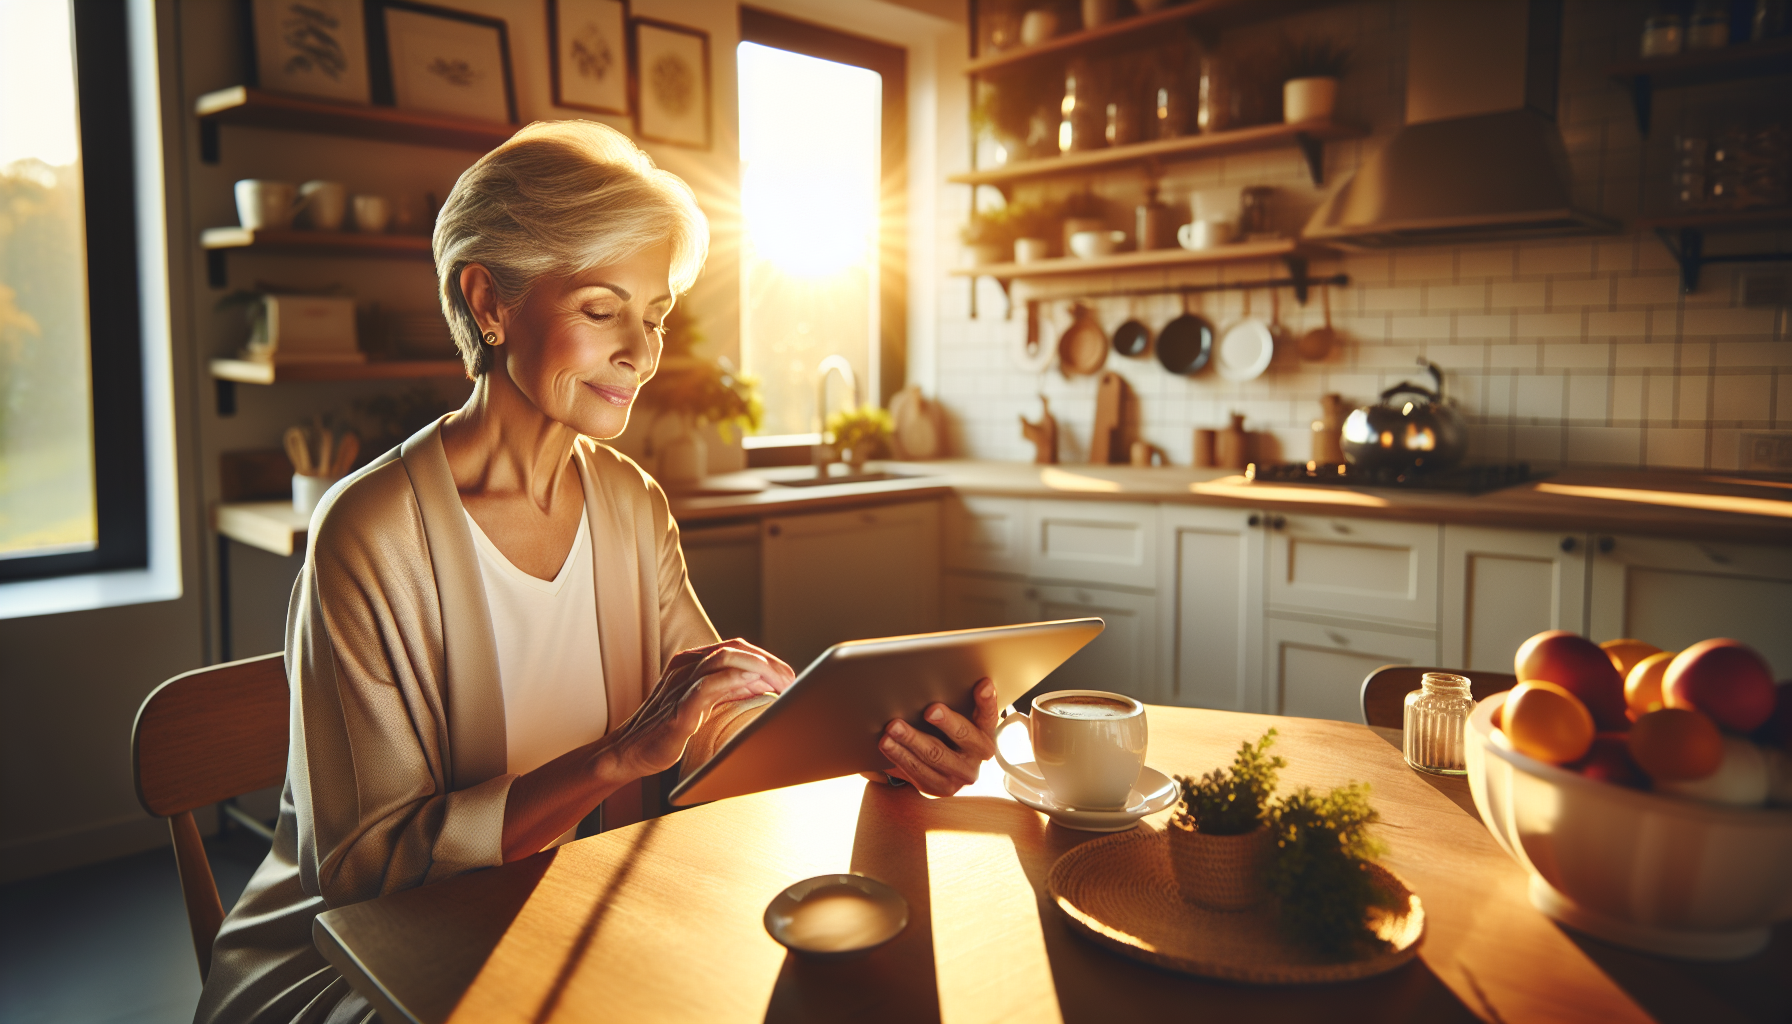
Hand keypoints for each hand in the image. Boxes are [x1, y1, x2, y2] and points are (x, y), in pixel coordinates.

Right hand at [607, 639, 795, 777]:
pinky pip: (706, 687)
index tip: (789, 676)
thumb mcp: (702, 702)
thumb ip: (728, 689)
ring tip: (780, 683)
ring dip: (758, 668)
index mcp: (691, 663)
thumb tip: (762, 682)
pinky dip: (732, 682)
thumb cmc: (665, 728)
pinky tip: (753, 686)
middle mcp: (685, 667)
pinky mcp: (677, 710)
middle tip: (790, 681)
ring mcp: (680, 686)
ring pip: (722, 660)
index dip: (766, 658)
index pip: (736, 647)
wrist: (629, 752)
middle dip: (768, 662)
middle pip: (734, 649)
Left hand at [877, 678, 998, 796]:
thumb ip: (958, 704)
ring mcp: (959, 776)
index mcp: (985, 735)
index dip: (987, 700)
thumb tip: (936, 678)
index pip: (989, 715)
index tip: (981, 684)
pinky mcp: (939, 787)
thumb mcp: (959, 721)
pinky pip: (917, 771)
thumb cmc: (949, 735)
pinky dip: (899, 755)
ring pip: (934, 756)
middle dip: (946, 722)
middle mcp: (977, 757)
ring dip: (911, 740)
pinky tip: (887, 744)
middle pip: (963, 736)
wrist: (945, 771)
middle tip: (930, 710)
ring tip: (893, 727)